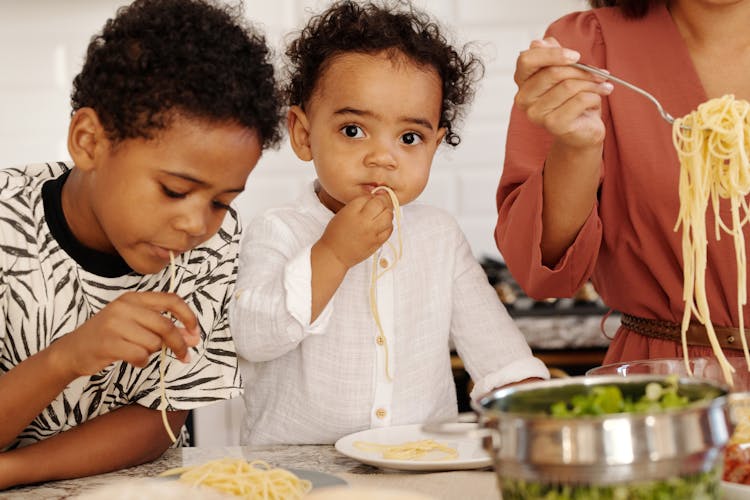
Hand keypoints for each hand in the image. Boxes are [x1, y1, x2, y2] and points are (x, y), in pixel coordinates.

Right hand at [51, 291, 200, 377]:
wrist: (72, 350)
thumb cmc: (109, 336)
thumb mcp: (135, 324)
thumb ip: (162, 328)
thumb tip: (191, 338)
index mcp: (134, 298)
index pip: (171, 300)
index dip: (188, 316)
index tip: (195, 332)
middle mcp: (125, 307)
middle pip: (166, 325)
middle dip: (179, 343)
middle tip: (185, 355)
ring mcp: (115, 324)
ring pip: (153, 342)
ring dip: (152, 352)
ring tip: (139, 351)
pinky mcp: (109, 342)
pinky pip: (140, 355)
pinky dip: (141, 362)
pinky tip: (133, 360)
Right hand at [318, 192, 393, 268]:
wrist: (335, 254)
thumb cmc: (336, 233)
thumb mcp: (343, 213)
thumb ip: (358, 204)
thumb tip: (375, 197)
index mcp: (352, 211)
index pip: (370, 196)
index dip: (374, 196)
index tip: (373, 199)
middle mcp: (363, 220)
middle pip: (382, 204)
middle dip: (383, 202)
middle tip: (380, 205)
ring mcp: (372, 232)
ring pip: (389, 216)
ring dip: (387, 213)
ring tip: (381, 215)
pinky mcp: (377, 242)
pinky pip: (389, 229)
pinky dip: (388, 225)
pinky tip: (382, 225)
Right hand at [514, 37, 612, 148]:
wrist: (582, 129)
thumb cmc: (572, 98)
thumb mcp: (564, 71)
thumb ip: (551, 54)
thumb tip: (538, 43)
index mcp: (523, 82)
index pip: (526, 60)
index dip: (552, 54)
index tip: (576, 56)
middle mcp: (523, 99)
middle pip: (553, 72)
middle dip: (582, 70)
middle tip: (600, 73)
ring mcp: (536, 114)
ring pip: (568, 86)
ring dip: (592, 83)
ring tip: (603, 85)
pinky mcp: (553, 125)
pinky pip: (579, 100)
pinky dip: (595, 97)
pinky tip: (598, 99)